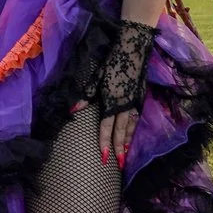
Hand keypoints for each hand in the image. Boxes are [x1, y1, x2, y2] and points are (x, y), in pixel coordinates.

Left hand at [91, 16, 153, 171]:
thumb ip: (86, 95)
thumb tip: (73, 110)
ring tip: (126, 155)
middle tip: (118, 165)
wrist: (134, 47)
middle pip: (122, 131)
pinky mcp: (140, 97)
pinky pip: (136, 118)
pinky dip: (134, 129)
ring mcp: (135, 101)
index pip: (106, 127)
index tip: (104, 157)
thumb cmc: (112, 60)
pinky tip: (131, 134)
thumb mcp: (95, 76)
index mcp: (112, 100)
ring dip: (128, 141)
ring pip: (131, 127)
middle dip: (119, 148)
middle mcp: (125, 104)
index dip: (104, 142)